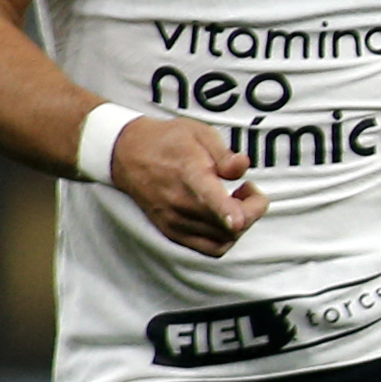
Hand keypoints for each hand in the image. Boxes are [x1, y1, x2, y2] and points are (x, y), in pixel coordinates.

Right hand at [111, 115, 264, 256]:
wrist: (128, 154)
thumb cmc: (168, 142)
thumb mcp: (199, 133)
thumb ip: (224, 153)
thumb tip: (241, 167)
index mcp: (190, 174)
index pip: (209, 196)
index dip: (227, 211)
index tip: (240, 220)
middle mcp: (181, 203)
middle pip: (228, 225)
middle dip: (252, 209)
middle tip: (248, 189)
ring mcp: (175, 221)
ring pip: (223, 239)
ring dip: (240, 224)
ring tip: (235, 200)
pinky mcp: (173, 232)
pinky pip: (209, 248)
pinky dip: (225, 237)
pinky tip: (224, 217)